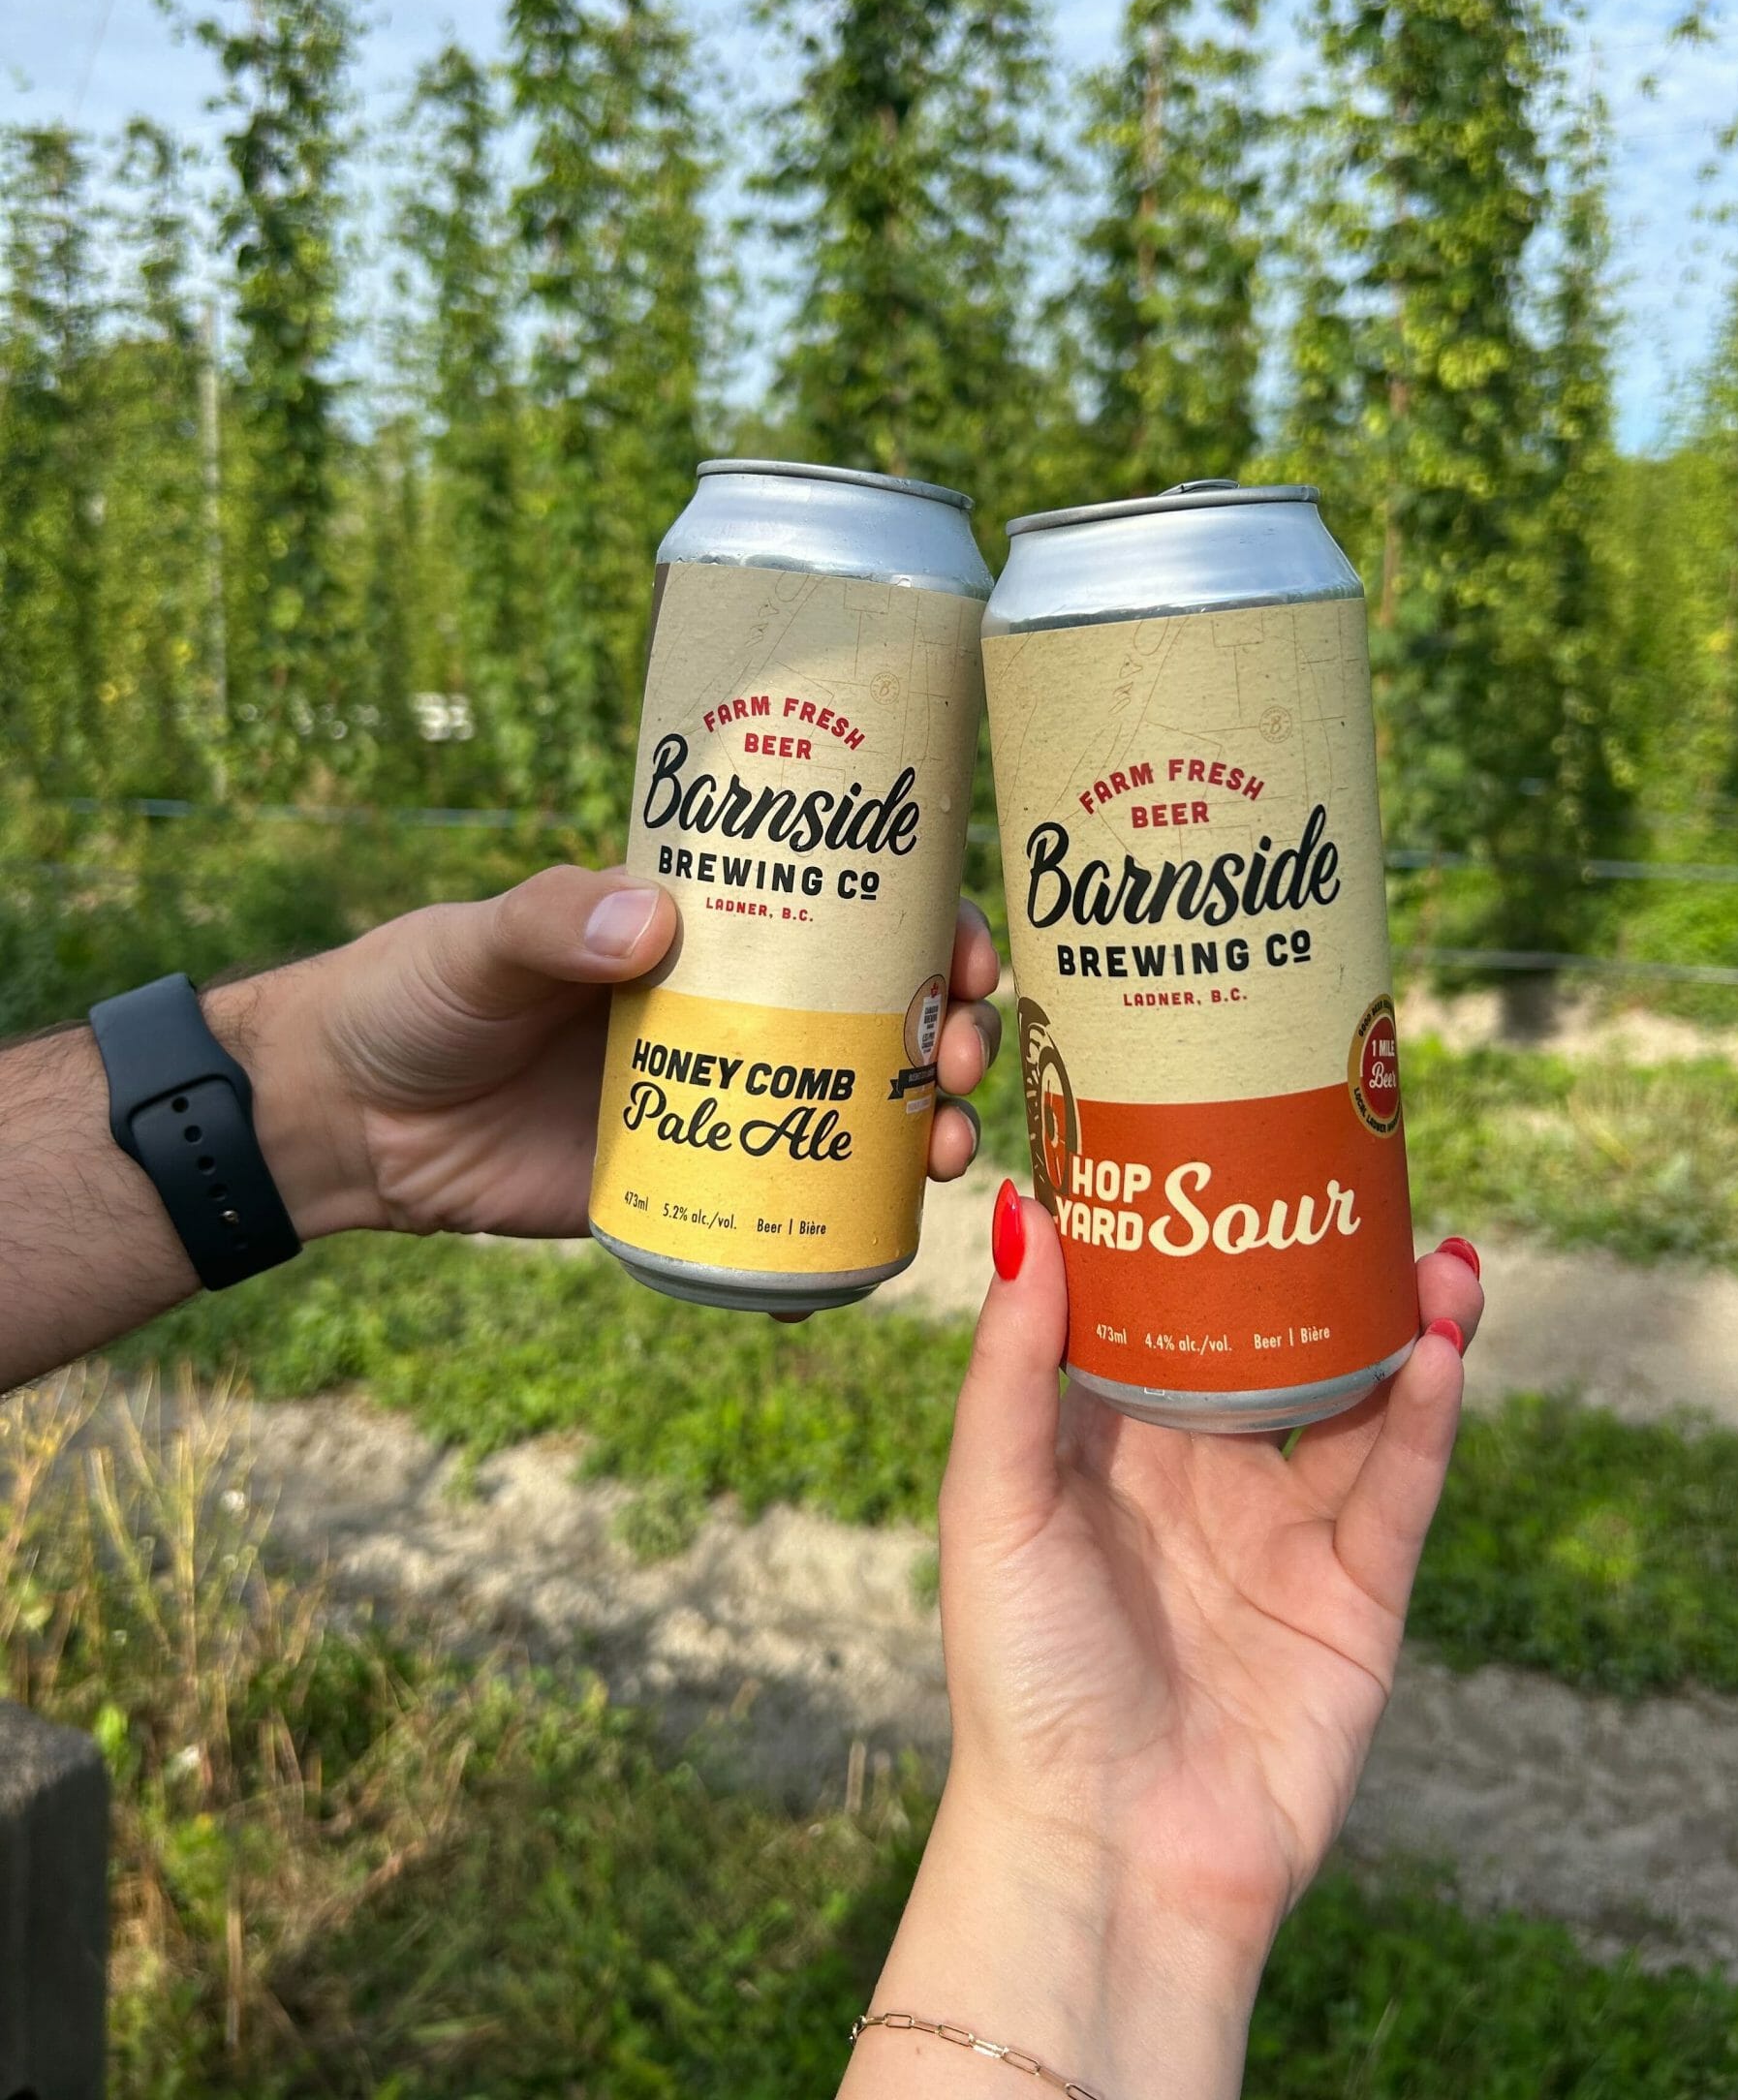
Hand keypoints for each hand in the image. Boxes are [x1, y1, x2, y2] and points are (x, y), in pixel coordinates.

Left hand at [232, 869, 1001, 1243]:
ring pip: (852, 1116)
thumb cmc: (412, 994)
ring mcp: (717, 1105)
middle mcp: (733, 1012)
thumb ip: (551, 922)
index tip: (966, 954)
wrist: (341, 1121)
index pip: (847, 914)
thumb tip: (657, 918)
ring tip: (939, 1152)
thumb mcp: (480, 942)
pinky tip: (877, 1254)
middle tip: (958, 1058)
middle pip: (879, 1019)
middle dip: (948, 1037)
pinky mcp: (682, 1191)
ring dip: (919, 1130)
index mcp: (706, 929)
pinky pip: (782, 1214)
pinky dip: (839, 1239)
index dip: (930, 929)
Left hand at [846, 1202, 1480, 2099]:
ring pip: (1360, 1400)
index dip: (1201, 1224)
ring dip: (1400, 1323)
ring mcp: (1286, 1532)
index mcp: (1110, 1441)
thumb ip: (1013, 1362)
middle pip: (1280, 1338)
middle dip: (1324, 1261)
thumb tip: (1017, 1206)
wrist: (1104, 1855)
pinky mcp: (1355, 1596)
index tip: (1227, 1128)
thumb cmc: (1021, 1678)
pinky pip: (1398, 1487)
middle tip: (1363, 1174)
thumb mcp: (993, 1501)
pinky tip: (1438, 1347)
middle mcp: (1204, 1472)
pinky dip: (1426, 1416)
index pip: (1166, 1306)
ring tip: (1433, 1248)